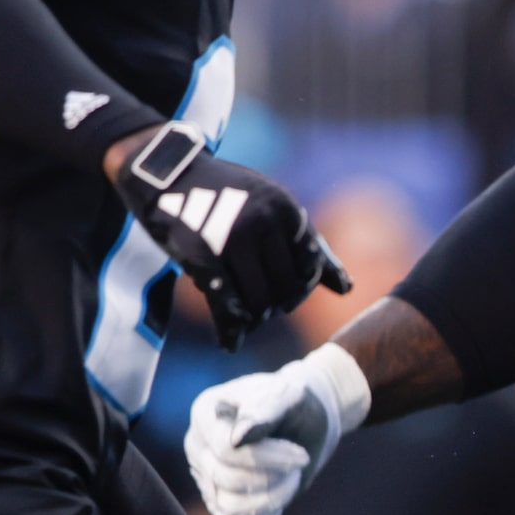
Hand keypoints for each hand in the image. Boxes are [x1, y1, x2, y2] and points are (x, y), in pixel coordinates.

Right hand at [111, 122, 348, 348]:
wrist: (169, 173)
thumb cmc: (228, 195)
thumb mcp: (274, 208)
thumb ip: (310, 246)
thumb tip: (346, 289)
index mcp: (286, 210)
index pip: (309, 269)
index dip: (299, 289)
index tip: (284, 294)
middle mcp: (263, 222)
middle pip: (285, 291)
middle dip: (275, 306)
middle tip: (261, 308)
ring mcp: (232, 238)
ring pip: (258, 303)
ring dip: (253, 318)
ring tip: (244, 315)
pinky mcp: (202, 255)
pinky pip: (226, 306)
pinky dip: (230, 330)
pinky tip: (230, 341)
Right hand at [184, 342, 371, 514]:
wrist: (304, 422)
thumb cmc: (293, 404)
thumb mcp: (286, 395)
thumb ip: (264, 409)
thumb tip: (239, 438)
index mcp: (205, 414)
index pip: (226, 450)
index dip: (268, 458)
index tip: (301, 456)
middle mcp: (198, 448)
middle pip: (225, 478)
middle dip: (272, 477)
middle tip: (300, 463)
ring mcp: (206, 479)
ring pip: (230, 506)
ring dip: (273, 497)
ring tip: (292, 477)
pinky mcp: (222, 506)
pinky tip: (281, 493)